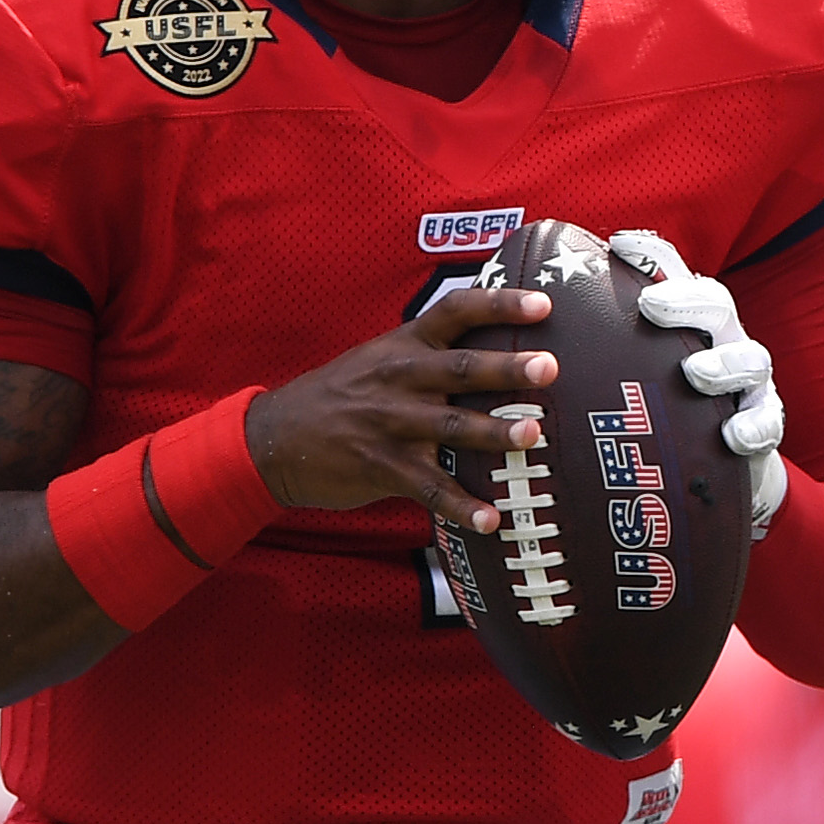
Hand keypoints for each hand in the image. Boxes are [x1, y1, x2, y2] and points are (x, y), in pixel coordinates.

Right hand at [244, 287, 556, 527]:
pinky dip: (461, 506)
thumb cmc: (343, 395)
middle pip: (458, 368)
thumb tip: (502, 344)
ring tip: (533, 437)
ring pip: (449, 426)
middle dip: (505, 368)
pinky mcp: (381, 467)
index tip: (543, 303)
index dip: (499, 304)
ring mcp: (389, 424)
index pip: (455, 312)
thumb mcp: (381, 358)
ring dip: (492, 433)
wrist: (274, 437)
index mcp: (404, 345)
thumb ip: (433, 351)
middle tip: (548, 368)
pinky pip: (429, 488)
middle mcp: (399, 379)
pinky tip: (492, 520)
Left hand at [606, 229, 786, 531]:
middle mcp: (725, 342)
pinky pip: (767, 421)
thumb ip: (601, 348)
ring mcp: (750, 382)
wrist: (715, 468)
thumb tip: (533, 321)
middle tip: (651, 305)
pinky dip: (753, 426)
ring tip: (695, 372)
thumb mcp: (633, 375)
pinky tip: (733, 436)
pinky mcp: (764, 423)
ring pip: (751, 360)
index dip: (652, 257)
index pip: (676, 277)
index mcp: (691, 322)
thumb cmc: (664, 409)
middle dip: (687, 302)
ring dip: (724, 364)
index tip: (618, 245)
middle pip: (718, 306)